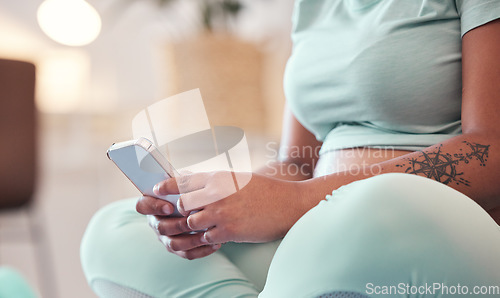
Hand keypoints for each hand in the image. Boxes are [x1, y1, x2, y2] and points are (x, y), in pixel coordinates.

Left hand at [136, 171, 310, 259]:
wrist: (289, 204)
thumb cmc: (264, 190)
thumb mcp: (237, 178)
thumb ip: (214, 182)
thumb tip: (190, 182)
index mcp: (218, 178)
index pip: (181, 181)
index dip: (165, 187)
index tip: (156, 191)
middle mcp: (216, 194)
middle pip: (181, 203)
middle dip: (179, 210)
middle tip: (181, 214)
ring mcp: (222, 213)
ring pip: (191, 222)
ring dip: (193, 226)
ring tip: (202, 225)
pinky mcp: (229, 231)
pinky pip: (206, 238)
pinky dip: (207, 238)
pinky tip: (217, 234)